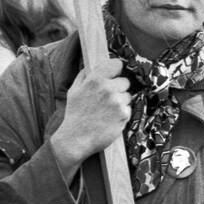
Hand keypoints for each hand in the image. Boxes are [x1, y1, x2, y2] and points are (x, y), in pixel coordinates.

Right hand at [51, 59, 130, 178]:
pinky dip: (122, 114)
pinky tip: (111, 119)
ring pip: (128, 96)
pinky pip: (128, 109)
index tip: (114, 76)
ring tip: (108, 111)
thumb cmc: (75, 115)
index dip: (116, 70)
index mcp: (95, 79)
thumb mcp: (74, 91)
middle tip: (108, 99)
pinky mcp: (123, 114)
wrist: (76, 139)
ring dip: (121, 102)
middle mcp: (107, 88)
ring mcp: (117, 101)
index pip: (116, 64)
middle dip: (119, 89)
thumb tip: (93, 66)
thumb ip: (84, 75)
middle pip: (125, 81)